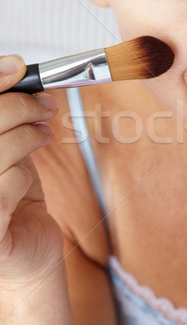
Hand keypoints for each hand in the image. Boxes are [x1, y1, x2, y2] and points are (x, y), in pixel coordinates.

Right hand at [0, 55, 62, 291]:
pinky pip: (6, 183)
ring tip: (43, 136)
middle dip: (20, 106)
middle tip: (45, 106)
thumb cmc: (10, 201)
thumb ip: (1, 118)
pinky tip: (25, 182)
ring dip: (29, 137)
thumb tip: (14, 71)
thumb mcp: (4, 149)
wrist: (26, 257)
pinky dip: (24, 176)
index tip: (17, 67)